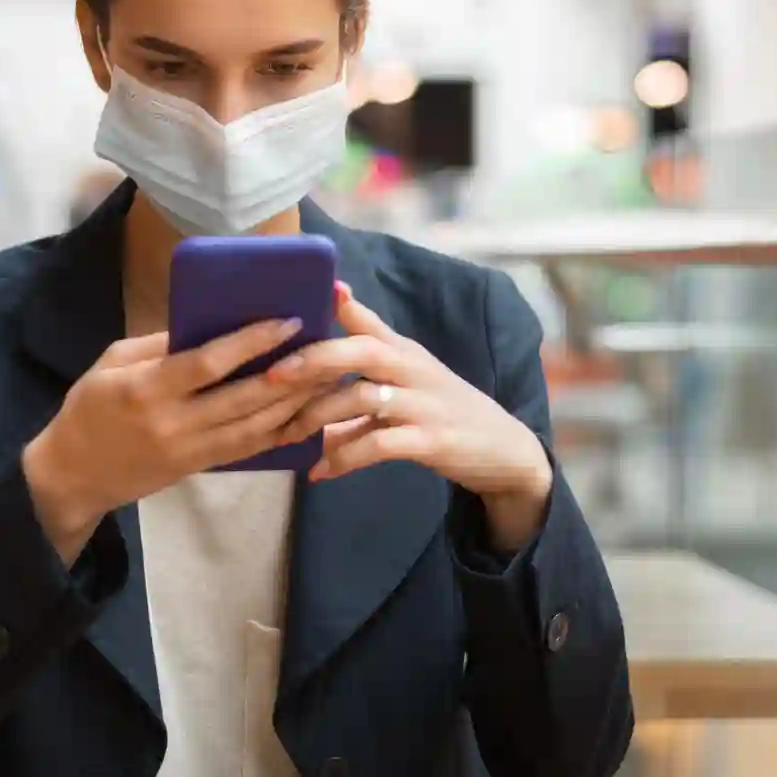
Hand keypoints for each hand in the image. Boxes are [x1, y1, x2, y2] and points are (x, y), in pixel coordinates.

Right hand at [23, 318, 322, 561]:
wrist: (72, 475)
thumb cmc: (88, 408)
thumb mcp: (111, 362)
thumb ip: (159, 345)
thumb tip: (209, 323)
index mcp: (147, 389)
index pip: (209, 364)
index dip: (252, 342)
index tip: (288, 321)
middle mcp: (174, 423)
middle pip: (244, 397)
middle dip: (290, 373)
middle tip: (326, 348)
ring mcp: (190, 450)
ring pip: (255, 427)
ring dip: (296, 403)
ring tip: (327, 377)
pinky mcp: (199, 467)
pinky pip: (248, 450)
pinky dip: (280, 433)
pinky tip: (305, 415)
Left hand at [269, 282, 551, 552]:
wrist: (506, 451)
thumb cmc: (443, 412)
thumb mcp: (409, 379)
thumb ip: (365, 367)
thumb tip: (311, 360)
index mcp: (405, 352)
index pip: (367, 321)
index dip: (337, 306)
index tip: (295, 304)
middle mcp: (414, 370)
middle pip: (362, 350)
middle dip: (313, 360)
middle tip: (270, 376)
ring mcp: (425, 404)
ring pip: (363, 397)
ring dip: (318, 416)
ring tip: (286, 435)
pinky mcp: (433, 440)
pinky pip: (379, 444)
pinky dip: (344, 458)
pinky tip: (318, 471)